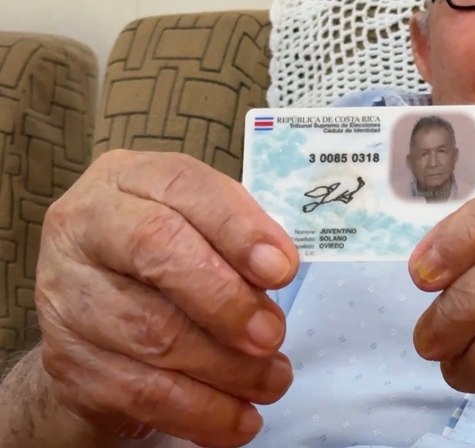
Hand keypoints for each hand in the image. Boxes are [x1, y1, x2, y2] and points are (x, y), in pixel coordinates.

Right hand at [34, 150, 299, 446]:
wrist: (99, 315)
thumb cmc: (173, 254)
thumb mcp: (206, 225)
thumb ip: (240, 236)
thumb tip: (278, 270)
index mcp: (128, 178)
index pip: (184, 187)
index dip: (238, 229)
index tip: (284, 270)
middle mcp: (84, 226)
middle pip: (157, 252)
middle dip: (227, 300)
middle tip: (274, 335)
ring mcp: (66, 294)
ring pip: (151, 332)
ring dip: (225, 367)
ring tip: (272, 381)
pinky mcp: (67, 359)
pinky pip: (138, 390)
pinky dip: (199, 410)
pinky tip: (239, 420)